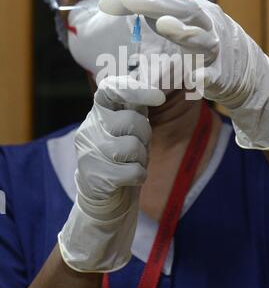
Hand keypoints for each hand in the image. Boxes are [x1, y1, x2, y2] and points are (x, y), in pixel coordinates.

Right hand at [58, 75, 164, 272]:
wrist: (104, 198)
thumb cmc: (121, 157)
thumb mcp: (127, 128)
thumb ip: (135, 108)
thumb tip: (159, 88)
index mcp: (98, 112)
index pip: (110, 89)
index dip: (135, 89)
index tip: (158, 97)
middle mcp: (89, 128)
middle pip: (132, 120)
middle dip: (145, 135)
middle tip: (137, 146)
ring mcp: (89, 153)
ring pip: (133, 147)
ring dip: (142, 158)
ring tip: (131, 163)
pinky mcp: (95, 177)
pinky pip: (134, 172)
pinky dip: (140, 176)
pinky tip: (129, 178)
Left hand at [100, 0, 268, 149]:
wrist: (245, 72)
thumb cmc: (202, 49)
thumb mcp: (180, 29)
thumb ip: (152, 20)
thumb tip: (112, 5)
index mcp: (195, 12)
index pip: (165, 0)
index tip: (110, 1)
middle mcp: (207, 25)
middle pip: (186, 10)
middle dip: (158, 4)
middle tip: (131, 1)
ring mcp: (217, 50)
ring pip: (203, 40)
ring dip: (184, 32)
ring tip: (164, 25)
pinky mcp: (222, 75)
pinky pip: (212, 76)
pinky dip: (204, 76)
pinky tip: (193, 78)